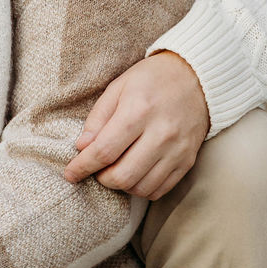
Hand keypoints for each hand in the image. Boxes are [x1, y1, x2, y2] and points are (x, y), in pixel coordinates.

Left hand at [64, 51, 210, 200]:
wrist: (195, 77)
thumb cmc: (151, 80)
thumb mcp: (119, 87)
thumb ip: (98, 117)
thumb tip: (82, 147)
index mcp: (139, 110)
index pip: (105, 150)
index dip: (83, 166)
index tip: (70, 173)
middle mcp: (161, 133)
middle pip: (122, 175)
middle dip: (102, 178)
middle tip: (96, 168)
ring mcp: (177, 150)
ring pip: (141, 187)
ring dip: (121, 185)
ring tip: (115, 170)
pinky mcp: (187, 161)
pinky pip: (160, 190)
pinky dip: (142, 189)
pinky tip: (134, 175)